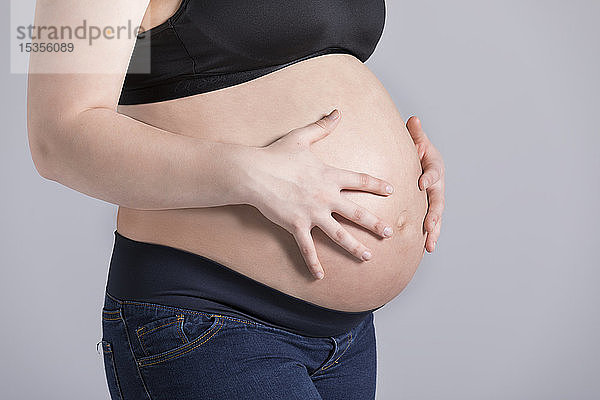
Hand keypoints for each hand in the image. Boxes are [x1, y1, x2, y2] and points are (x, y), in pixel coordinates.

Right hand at [248, 109, 395, 279]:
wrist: (253, 172)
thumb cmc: (276, 154)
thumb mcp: (301, 137)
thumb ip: (322, 127)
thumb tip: (337, 112)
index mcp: (330, 175)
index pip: (361, 180)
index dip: (377, 185)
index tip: (392, 191)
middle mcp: (326, 196)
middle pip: (357, 213)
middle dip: (375, 224)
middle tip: (390, 233)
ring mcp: (312, 213)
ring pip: (340, 234)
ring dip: (355, 247)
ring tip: (368, 257)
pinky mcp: (296, 226)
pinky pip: (307, 248)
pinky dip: (314, 263)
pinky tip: (321, 276)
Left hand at [406, 116, 444, 252]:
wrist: (421, 160)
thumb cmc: (418, 149)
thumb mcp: (417, 140)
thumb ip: (416, 133)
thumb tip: (413, 119)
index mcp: (434, 168)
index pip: (433, 173)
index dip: (428, 177)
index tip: (421, 182)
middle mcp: (437, 186)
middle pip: (438, 202)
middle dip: (435, 214)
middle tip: (430, 224)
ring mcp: (434, 199)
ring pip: (436, 217)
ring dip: (433, 232)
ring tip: (430, 246)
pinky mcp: (428, 208)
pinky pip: (429, 223)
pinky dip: (428, 236)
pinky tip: (424, 251)